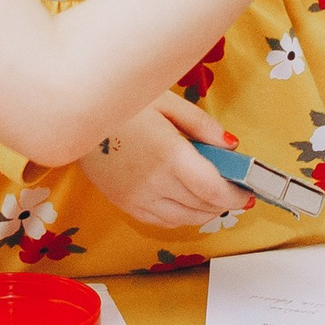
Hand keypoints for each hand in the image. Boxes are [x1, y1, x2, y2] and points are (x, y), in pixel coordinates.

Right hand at [77, 92, 251, 230]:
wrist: (76, 118)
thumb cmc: (124, 103)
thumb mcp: (168, 102)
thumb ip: (202, 125)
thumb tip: (231, 145)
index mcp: (170, 156)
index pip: (213, 189)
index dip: (235, 195)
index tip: (248, 193)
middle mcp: (155, 184)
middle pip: (201, 206)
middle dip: (224, 203)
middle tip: (237, 194)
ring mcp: (137, 198)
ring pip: (182, 219)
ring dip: (204, 213)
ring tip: (216, 201)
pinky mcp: (123, 204)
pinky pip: (159, 221)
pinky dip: (180, 218)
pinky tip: (188, 206)